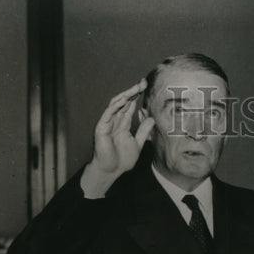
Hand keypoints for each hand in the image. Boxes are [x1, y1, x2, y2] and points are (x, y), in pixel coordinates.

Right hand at [80, 79, 156, 197]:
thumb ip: (144, 131)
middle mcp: (115, 121)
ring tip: (135, 88)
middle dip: (133, 91)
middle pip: (124, 102)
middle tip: (143, 82)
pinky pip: (108, 114)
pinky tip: (124, 100)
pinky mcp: (101, 127)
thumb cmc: (122, 159)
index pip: (130, 106)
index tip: (146, 87)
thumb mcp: (138, 143)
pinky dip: (115, 106)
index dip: (137, 96)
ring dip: (125, 95)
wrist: (111, 170)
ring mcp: (107, 123)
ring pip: (116, 105)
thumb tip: (152, 119)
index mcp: (123, 124)